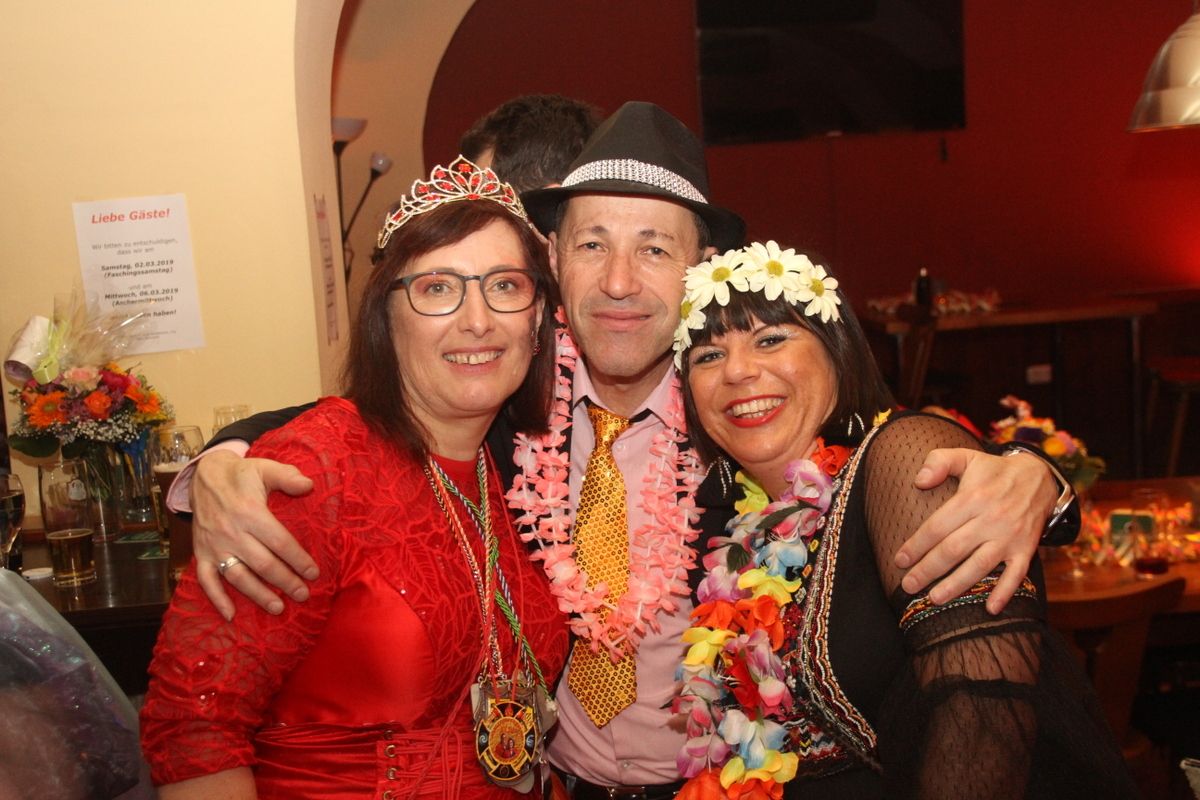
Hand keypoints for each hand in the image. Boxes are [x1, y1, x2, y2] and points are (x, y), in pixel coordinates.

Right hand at [190, 450, 316, 619]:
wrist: (204, 475)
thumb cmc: (241, 474)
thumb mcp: (265, 468)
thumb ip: (287, 477)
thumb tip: (309, 485)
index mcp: (249, 512)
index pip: (279, 542)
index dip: (298, 559)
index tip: (313, 574)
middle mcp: (230, 532)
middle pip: (262, 564)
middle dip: (285, 581)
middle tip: (303, 595)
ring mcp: (214, 545)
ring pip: (238, 576)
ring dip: (258, 595)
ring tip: (278, 608)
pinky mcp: (200, 553)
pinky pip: (206, 580)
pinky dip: (216, 599)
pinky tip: (230, 616)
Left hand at [894, 448, 1055, 613]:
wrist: (1039, 477)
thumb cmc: (993, 470)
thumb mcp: (965, 456)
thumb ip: (939, 462)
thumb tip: (918, 480)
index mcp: (972, 498)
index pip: (938, 526)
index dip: (916, 545)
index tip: (900, 560)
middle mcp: (991, 519)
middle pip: (953, 550)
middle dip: (928, 570)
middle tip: (908, 585)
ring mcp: (1010, 536)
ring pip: (979, 566)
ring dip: (956, 585)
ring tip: (934, 599)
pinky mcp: (1026, 549)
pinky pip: (1016, 574)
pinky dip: (1005, 593)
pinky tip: (990, 609)